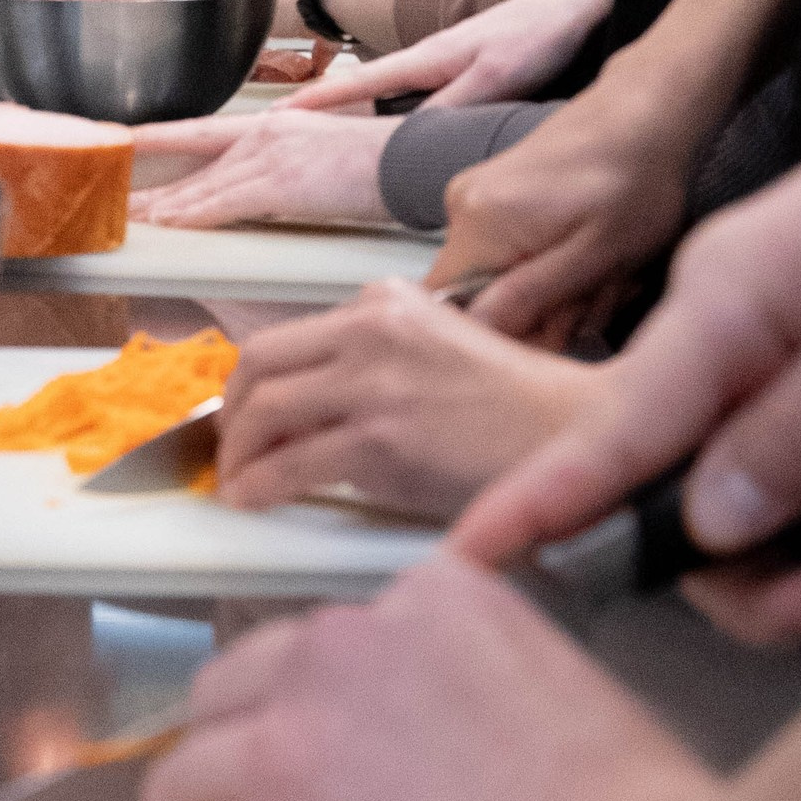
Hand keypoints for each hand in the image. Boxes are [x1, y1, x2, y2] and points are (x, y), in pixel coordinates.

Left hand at [127, 111, 396, 230]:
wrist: (414, 158)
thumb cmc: (382, 162)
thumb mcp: (325, 152)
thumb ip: (290, 165)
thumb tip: (271, 189)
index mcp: (274, 124)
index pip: (201, 131)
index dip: (158, 139)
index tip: (122, 144)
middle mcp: (264, 132)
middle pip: (193, 163)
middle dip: (152, 185)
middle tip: (113, 199)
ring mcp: (270, 155)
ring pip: (200, 186)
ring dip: (161, 208)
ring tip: (127, 220)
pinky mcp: (281, 181)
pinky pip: (222, 203)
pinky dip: (191, 216)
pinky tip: (167, 228)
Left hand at [212, 281, 599, 518]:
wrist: (568, 433)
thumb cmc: (515, 404)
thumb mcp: (440, 344)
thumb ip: (380, 354)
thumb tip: (316, 401)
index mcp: (385, 301)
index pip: (289, 335)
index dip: (255, 381)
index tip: (248, 409)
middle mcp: (372, 329)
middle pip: (260, 363)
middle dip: (233, 412)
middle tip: (231, 446)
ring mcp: (373, 383)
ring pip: (264, 413)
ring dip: (238, 454)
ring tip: (237, 480)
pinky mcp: (379, 439)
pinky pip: (290, 465)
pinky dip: (259, 485)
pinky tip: (253, 499)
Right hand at [289, 0, 611, 116]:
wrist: (568, 6)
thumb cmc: (533, 36)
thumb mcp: (495, 77)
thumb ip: (454, 106)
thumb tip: (411, 139)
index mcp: (426, 59)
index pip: (360, 85)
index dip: (318, 102)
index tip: (278, 115)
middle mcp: (426, 58)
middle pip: (361, 86)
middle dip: (319, 104)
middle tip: (278, 124)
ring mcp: (441, 62)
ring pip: (383, 88)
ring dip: (348, 104)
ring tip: (316, 126)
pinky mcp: (459, 67)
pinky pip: (406, 89)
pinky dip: (381, 102)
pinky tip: (381, 119)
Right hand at [430, 66, 696, 339]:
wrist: (644, 111)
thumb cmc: (634, 179)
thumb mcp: (597, 252)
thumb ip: (531, 295)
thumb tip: (477, 331)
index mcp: (478, 223)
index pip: (454, 311)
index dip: (505, 334)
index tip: (562, 324)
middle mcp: (461, 207)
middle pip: (483, 298)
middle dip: (546, 310)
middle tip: (601, 292)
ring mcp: (476, 198)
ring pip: (504, 279)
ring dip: (558, 289)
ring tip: (606, 268)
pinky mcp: (494, 195)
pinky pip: (511, 253)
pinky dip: (553, 264)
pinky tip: (592, 252)